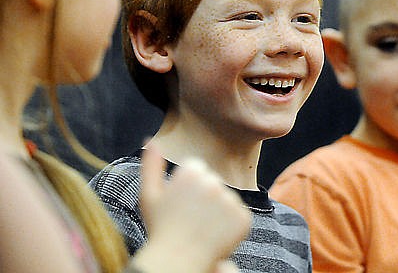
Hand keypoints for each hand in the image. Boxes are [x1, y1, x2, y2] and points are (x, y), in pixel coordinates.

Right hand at [131, 144, 250, 272]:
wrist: (176, 262)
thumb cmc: (161, 229)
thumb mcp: (150, 195)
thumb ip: (151, 165)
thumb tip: (151, 141)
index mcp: (191, 171)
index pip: (198, 170)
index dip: (188, 189)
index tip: (181, 204)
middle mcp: (213, 181)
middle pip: (214, 183)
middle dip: (205, 198)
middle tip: (191, 218)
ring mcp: (230, 200)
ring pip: (227, 199)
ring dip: (218, 212)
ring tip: (202, 228)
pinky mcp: (244, 218)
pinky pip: (240, 215)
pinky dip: (231, 225)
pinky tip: (215, 235)